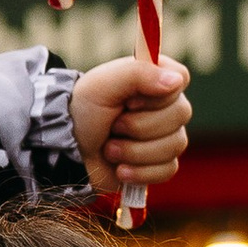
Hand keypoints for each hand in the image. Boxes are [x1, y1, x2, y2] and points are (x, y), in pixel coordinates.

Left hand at [72, 55, 191, 197]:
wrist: (67, 153)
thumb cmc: (83, 112)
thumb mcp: (103, 84)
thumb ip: (139, 74)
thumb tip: (177, 82)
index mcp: (153, 80)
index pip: (180, 78)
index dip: (156, 94)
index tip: (129, 101)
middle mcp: (164, 107)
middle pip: (181, 114)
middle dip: (139, 126)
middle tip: (113, 126)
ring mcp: (164, 136)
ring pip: (175, 145)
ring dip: (134, 151)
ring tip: (109, 149)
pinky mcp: (159, 164)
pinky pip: (168, 170)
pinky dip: (140, 172)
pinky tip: (120, 169)